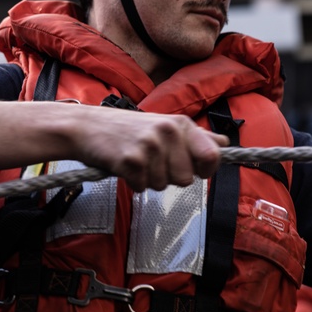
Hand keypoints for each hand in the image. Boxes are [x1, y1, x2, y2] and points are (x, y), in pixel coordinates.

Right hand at [74, 106, 227, 192]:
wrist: (86, 126)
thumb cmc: (127, 129)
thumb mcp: (165, 125)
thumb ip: (196, 136)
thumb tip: (225, 143)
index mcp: (181, 124)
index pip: (212, 156)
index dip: (205, 169)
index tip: (193, 168)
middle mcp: (168, 132)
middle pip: (187, 179)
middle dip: (170, 177)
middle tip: (153, 162)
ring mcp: (149, 146)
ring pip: (164, 185)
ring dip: (150, 179)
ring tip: (137, 161)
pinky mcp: (130, 161)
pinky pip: (142, 188)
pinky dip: (133, 183)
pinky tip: (124, 166)